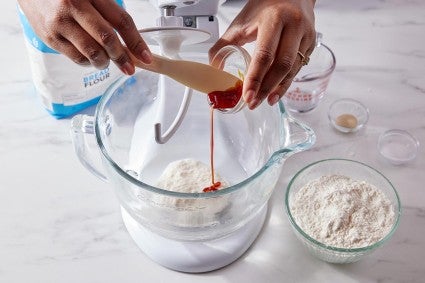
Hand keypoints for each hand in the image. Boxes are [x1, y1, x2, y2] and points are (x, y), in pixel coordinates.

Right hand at [17, 0, 151, 74]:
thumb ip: (110, 15)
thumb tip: (131, 43)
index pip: (121, 21)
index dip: (136, 41)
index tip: (146, 57)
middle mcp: (73, 7)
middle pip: (107, 38)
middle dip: (122, 57)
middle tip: (129, 67)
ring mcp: (60, 24)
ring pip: (92, 53)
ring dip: (105, 62)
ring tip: (107, 61)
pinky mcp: (50, 38)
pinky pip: (77, 59)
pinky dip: (89, 63)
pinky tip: (91, 58)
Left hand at [209, 0, 315, 108]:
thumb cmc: (265, 7)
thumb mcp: (242, 22)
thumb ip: (224, 44)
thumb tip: (214, 67)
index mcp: (274, 19)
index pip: (264, 55)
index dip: (255, 79)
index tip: (247, 96)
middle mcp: (294, 26)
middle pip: (281, 66)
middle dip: (266, 88)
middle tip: (254, 103)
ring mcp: (306, 35)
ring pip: (293, 69)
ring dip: (278, 88)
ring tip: (265, 100)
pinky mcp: (311, 43)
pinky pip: (298, 67)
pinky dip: (286, 81)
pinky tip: (276, 90)